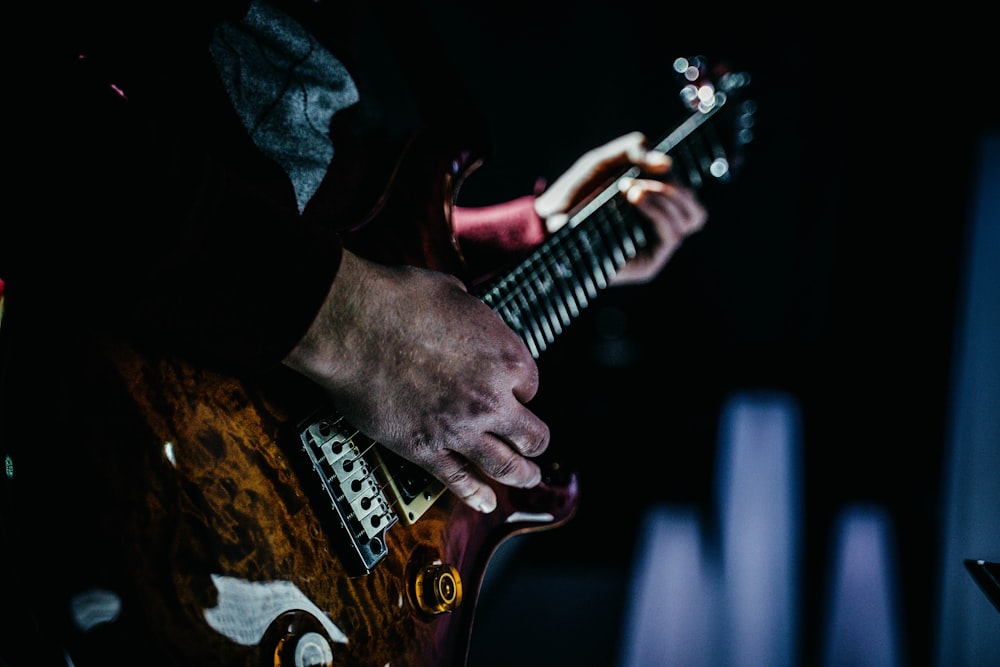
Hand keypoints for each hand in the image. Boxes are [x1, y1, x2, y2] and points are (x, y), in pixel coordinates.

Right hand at [282, 250, 548, 513]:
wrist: (354, 324)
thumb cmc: (398, 300)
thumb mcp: (453, 292)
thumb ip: (471, 314)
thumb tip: (466, 312)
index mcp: (506, 356)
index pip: (530, 384)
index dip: (519, 388)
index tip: (511, 390)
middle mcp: (492, 398)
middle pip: (531, 433)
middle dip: (534, 440)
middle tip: (534, 445)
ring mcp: (460, 428)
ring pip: (504, 465)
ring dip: (521, 475)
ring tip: (528, 479)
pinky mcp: (424, 449)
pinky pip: (457, 480)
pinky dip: (474, 494)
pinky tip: (485, 502)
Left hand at [534, 131, 707, 284]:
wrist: (548, 221)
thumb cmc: (575, 193)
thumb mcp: (604, 161)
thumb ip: (634, 149)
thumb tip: (667, 163)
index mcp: (655, 208)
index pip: (689, 200)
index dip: (682, 180)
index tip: (656, 164)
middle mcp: (657, 230)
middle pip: (696, 213)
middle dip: (677, 188)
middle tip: (644, 178)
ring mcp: (653, 247)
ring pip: (687, 221)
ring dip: (665, 195)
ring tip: (630, 187)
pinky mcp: (647, 264)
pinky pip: (671, 235)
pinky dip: (658, 209)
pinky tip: (634, 195)